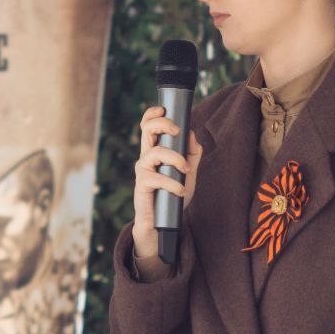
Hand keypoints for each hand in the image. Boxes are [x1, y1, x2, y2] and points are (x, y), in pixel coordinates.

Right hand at [133, 105, 202, 259]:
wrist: (164, 223)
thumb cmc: (173, 195)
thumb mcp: (189, 172)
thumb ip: (192, 152)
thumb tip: (192, 133)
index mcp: (155, 150)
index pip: (148, 126)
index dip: (153, 114)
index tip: (164, 110)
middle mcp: (146, 157)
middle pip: (147, 130)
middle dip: (163, 124)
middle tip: (177, 131)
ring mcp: (143, 171)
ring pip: (155, 152)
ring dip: (175, 158)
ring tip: (186, 171)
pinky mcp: (142, 186)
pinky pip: (156, 177)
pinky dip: (172, 183)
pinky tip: (180, 191)